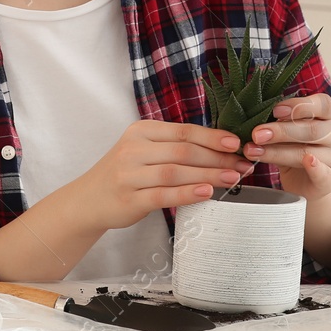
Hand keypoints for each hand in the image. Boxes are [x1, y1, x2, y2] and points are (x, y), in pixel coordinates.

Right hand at [68, 119, 256, 231]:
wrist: (88, 200)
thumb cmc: (125, 173)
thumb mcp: (143, 150)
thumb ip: (173, 146)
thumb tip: (219, 147)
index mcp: (141, 131)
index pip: (184, 131)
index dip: (212, 137)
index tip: (236, 143)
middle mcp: (133, 149)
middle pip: (183, 151)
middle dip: (217, 158)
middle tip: (242, 164)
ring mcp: (129, 174)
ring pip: (176, 172)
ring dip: (208, 175)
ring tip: (232, 178)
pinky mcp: (129, 198)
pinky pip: (164, 195)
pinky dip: (187, 193)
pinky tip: (206, 193)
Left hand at [241, 92, 330, 200]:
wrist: (308, 181)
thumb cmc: (297, 148)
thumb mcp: (289, 132)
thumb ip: (280, 123)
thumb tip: (256, 117)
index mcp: (329, 116)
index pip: (323, 104)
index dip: (298, 105)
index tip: (275, 111)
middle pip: (312, 129)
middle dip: (281, 131)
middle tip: (257, 134)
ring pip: (308, 152)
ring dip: (277, 151)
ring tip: (254, 151)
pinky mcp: (330, 180)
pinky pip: (323, 173)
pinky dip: (315, 167)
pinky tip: (307, 161)